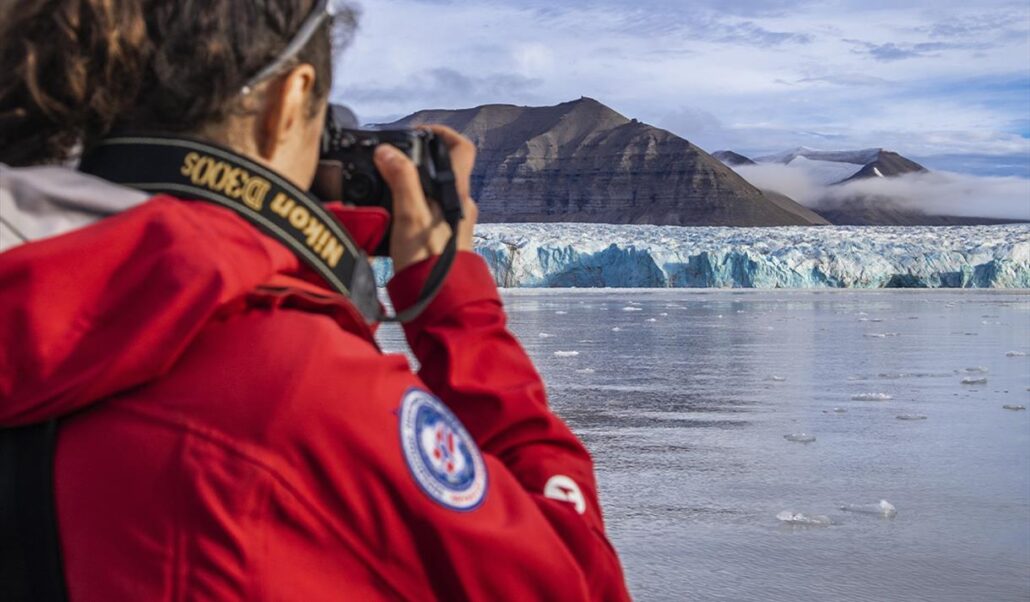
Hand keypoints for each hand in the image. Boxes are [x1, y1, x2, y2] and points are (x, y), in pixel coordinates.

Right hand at [373, 125, 477, 271]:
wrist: (441, 306)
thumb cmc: (430, 263)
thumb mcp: (410, 215)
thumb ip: (400, 179)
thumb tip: (387, 151)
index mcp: (457, 194)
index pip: (461, 148)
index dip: (441, 133)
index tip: (417, 133)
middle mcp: (461, 207)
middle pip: (443, 170)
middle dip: (417, 162)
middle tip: (391, 161)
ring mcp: (454, 226)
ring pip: (434, 193)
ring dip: (411, 187)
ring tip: (385, 189)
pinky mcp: (443, 242)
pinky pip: (427, 215)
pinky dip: (409, 209)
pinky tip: (391, 218)